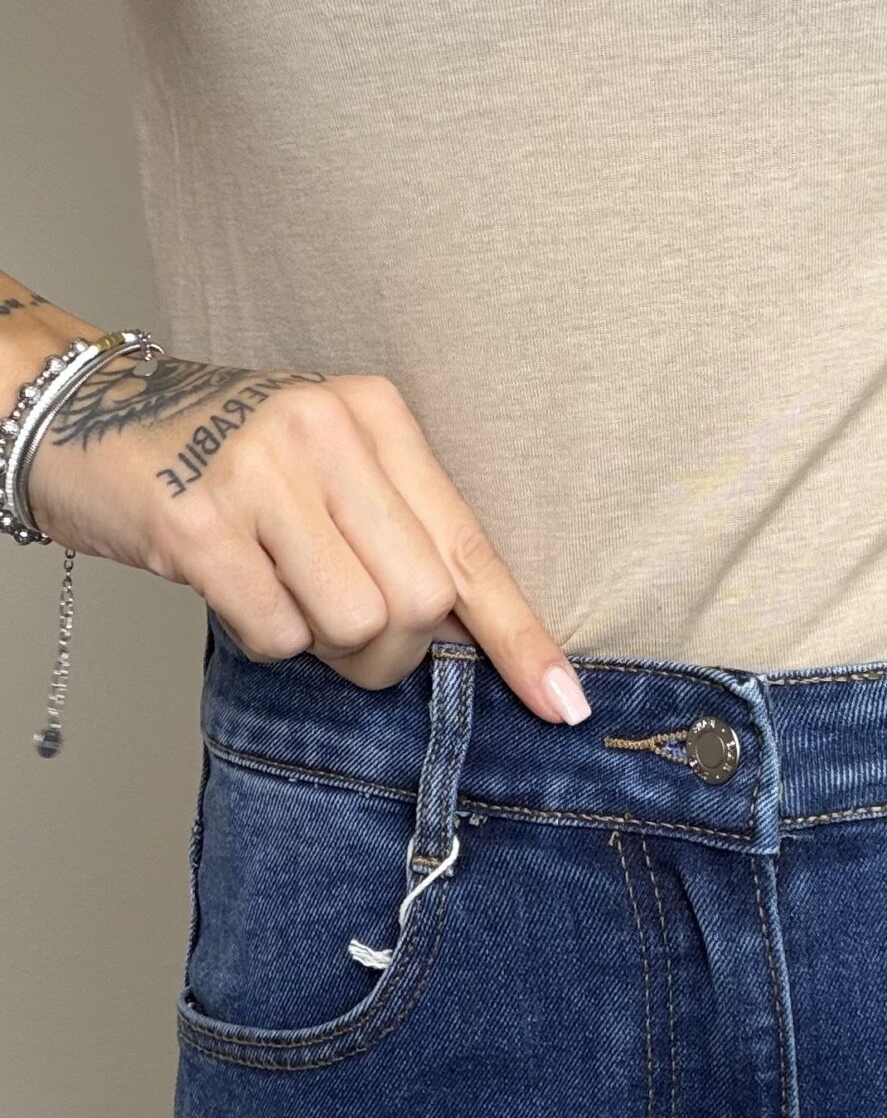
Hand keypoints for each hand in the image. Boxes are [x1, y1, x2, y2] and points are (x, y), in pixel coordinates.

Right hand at [24, 352, 591, 709]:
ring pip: (354, 624)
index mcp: (377, 414)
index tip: (565, 703)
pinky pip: (273, 635)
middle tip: (347, 633)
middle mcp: (327, 431)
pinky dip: (263, 639)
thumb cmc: (229, 458)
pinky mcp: (197, 523)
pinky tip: (233, 589)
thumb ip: (400, 532)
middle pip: (421, 600)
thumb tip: (474, 639)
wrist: (88, 418)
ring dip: (326, 648)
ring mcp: (259, 472)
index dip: (520, 635)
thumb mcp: (329, 466)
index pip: (469, 544)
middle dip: (396, 649)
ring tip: (285, 598)